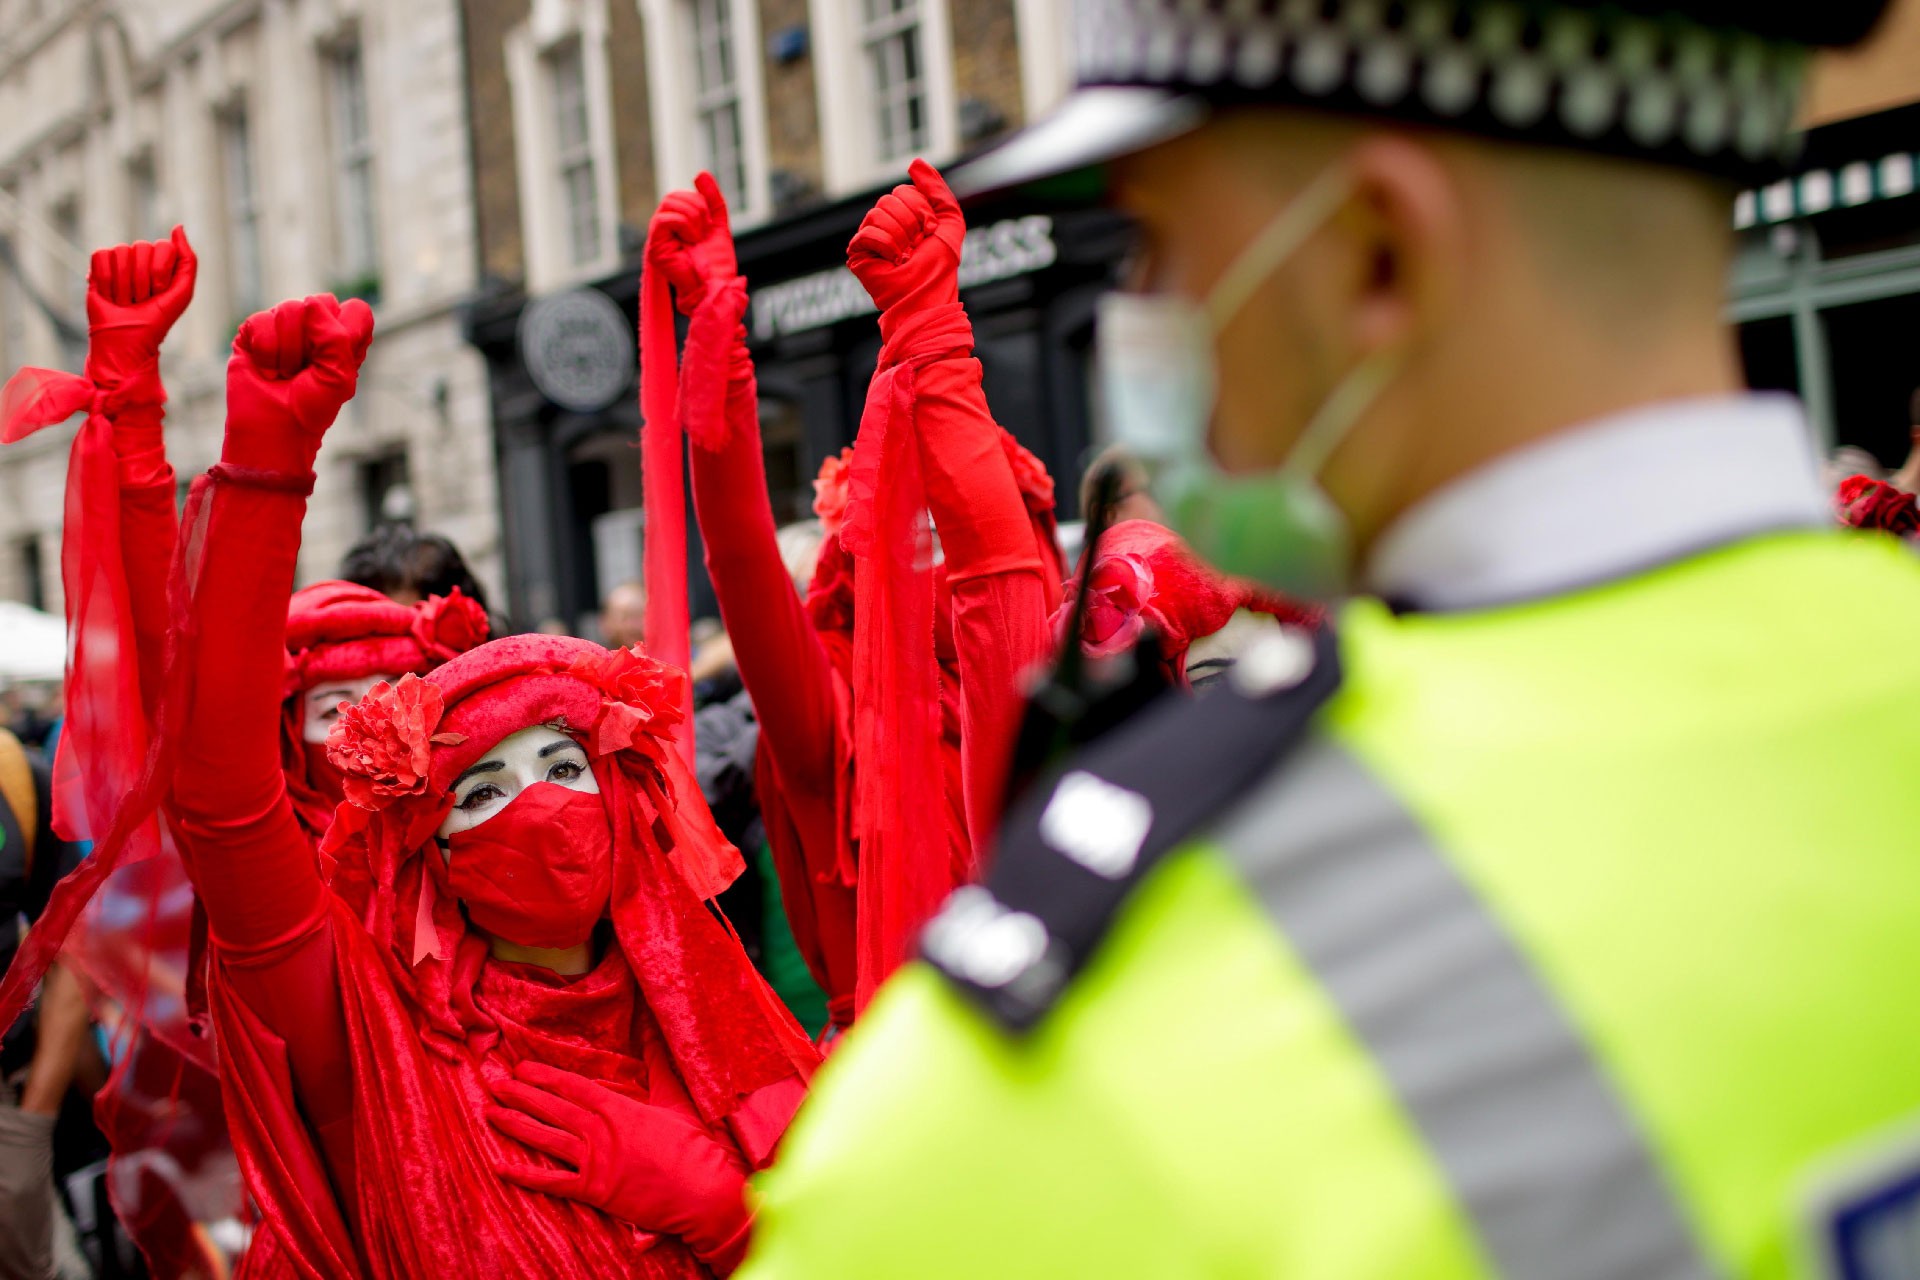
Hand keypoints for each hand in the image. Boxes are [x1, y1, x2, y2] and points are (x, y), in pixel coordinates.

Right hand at [83, 226, 197, 397]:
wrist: (127, 340)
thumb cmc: (158, 319)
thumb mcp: (182, 293)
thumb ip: (187, 260)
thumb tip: (177, 227)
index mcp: (165, 260)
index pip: (163, 247)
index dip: (160, 273)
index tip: (159, 294)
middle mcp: (142, 256)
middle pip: (141, 248)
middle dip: (142, 281)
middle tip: (140, 300)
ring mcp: (120, 259)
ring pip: (121, 252)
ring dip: (124, 284)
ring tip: (125, 301)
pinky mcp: (98, 265)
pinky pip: (101, 256)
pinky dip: (106, 280)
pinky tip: (109, 295)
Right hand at [221, 294, 374, 475]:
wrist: (273, 428)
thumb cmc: (311, 408)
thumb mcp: (338, 377)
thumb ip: (336, 339)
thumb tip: (311, 304)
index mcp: (344, 338)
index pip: (356, 310)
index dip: (346, 330)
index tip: (334, 358)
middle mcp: (316, 328)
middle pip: (319, 303)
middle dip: (312, 341)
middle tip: (306, 369)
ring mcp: (284, 327)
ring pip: (288, 309)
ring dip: (287, 351)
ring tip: (285, 373)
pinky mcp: (254, 331)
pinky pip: (260, 321)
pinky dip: (265, 351)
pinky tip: (267, 370)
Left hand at [488, 1060, 751, 1269]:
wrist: (701, 1191)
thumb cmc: (692, 1146)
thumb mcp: (676, 1100)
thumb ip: (661, 1068)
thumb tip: (658, 1035)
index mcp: (619, 1107)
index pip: (572, 1086)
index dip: (544, 1076)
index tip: (522, 1067)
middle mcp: (600, 1130)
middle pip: (552, 1108)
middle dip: (521, 1094)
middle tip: (494, 1083)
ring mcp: (594, 1161)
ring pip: (545, 1139)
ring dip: (516, 1124)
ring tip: (491, 1113)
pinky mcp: (593, 1190)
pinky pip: (550, 1182)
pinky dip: (524, 1176)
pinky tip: (500, 1167)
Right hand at [648, 172, 737, 311]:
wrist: (715, 287)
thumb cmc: (717, 263)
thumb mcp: (717, 224)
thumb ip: (711, 200)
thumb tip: (700, 173)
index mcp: (675, 224)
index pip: (679, 195)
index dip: (698, 202)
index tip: (708, 225)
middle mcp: (663, 230)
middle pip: (672, 196)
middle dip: (696, 207)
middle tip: (704, 230)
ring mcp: (657, 238)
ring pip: (668, 203)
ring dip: (692, 217)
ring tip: (698, 237)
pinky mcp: (654, 247)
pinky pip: (664, 219)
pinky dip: (683, 224)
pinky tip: (691, 240)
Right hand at [846, 158, 965, 314]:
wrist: (927, 296)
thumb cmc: (940, 266)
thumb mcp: (951, 220)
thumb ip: (936, 188)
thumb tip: (914, 162)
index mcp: (904, 214)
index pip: (904, 191)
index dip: (922, 210)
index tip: (930, 233)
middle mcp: (885, 223)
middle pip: (890, 199)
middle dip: (911, 222)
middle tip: (917, 246)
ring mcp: (869, 237)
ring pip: (878, 213)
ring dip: (900, 236)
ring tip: (905, 256)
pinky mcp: (858, 253)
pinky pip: (867, 233)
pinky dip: (886, 246)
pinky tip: (893, 261)